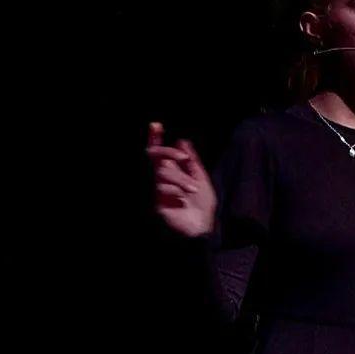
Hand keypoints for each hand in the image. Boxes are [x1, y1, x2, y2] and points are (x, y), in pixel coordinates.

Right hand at [146, 122, 216, 237]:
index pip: (159, 153)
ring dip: (180, 179)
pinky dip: (175, 191)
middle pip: (153, 158)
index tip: (156, 125)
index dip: (155, 138)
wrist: (200, 228)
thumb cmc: (200, 206)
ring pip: (161, 173)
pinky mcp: (154, 201)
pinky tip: (181, 201)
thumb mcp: (200, 178)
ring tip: (192, 189)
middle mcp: (160, 179)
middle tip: (183, 157)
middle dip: (167, 153)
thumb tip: (182, 141)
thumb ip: (191, 161)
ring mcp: (156, 190)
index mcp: (171, 172)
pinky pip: (160, 188)